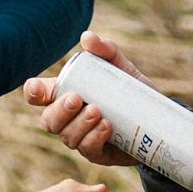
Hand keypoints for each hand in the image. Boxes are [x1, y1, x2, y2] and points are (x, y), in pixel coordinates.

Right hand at [21, 32, 150, 166]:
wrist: (159, 120)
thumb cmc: (132, 91)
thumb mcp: (121, 68)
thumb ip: (106, 50)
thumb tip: (86, 37)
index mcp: (67, 94)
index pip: (39, 95)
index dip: (33, 92)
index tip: (38, 89)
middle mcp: (69, 119)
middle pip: (49, 120)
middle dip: (60, 111)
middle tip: (77, 99)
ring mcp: (82, 138)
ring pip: (67, 136)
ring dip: (79, 125)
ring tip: (97, 112)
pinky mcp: (98, 153)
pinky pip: (88, 149)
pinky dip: (93, 138)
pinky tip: (106, 127)